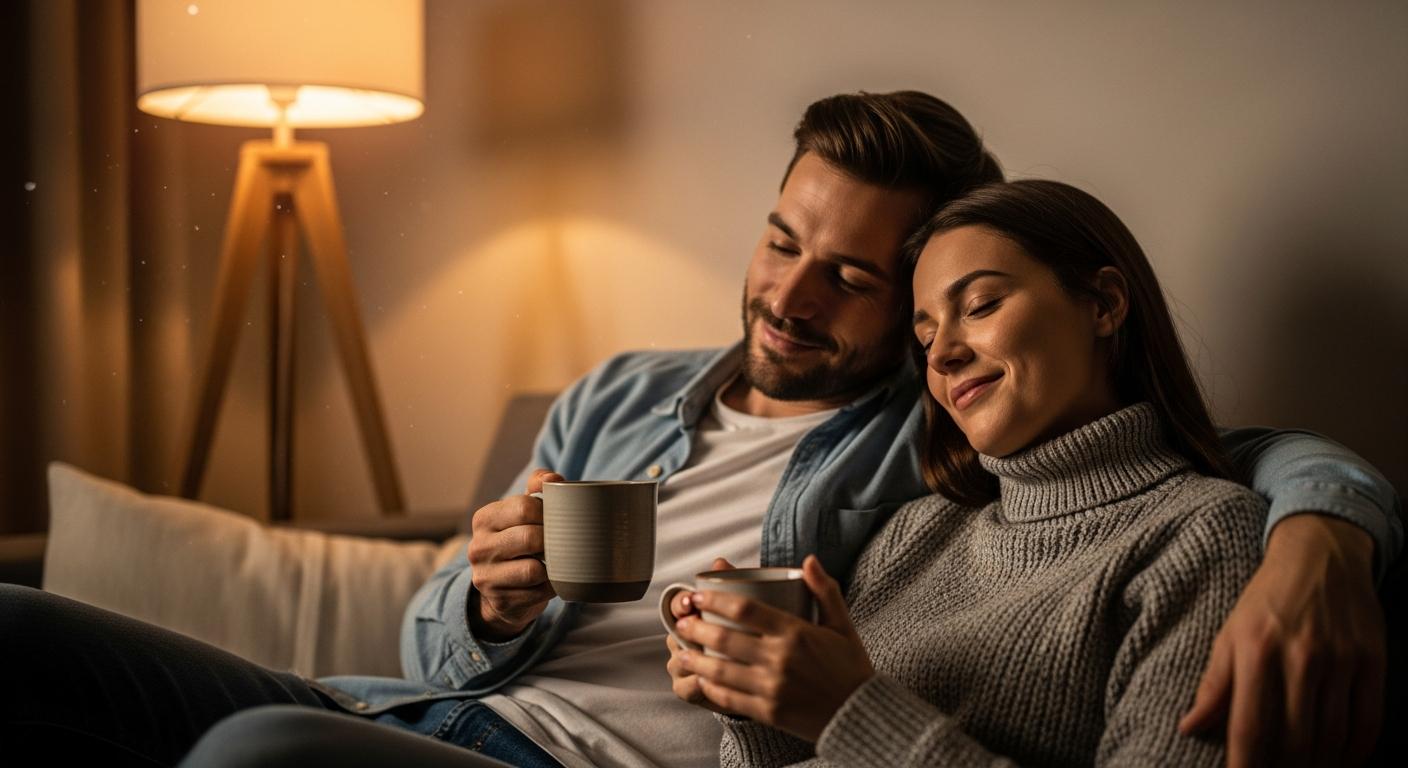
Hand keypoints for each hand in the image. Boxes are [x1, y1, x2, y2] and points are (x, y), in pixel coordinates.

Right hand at [467, 469, 561, 639]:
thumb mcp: (524, 510)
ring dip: (551, 567)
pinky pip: (536, 593)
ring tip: (555, 562)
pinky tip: (548, 582)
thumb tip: (553, 479)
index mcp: (484, 518)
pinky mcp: (499, 601)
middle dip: (552, 540)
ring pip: (533, 570)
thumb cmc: (520, 538)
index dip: (549, 513)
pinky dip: (549, 588)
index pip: (524, 507)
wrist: (504, 588)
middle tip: (562, 542)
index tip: (558, 518)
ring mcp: (485, 577)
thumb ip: (538, 486)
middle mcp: (478, 547)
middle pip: (530, 538)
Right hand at [665, 558, 734, 711]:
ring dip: (691, 660)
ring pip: (678, 662)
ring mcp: (683, 666)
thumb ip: (733, 585)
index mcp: (691, 618)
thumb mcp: (745, 611)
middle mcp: (681, 641)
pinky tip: (708, 682)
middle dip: (685, 630)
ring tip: (707, 658)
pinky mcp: (689, 689)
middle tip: (699, 626)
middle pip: (674, 633)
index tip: (692, 601)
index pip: (676, 605)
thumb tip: (720, 562)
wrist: (755, 676)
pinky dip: (695, 685)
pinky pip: (685, 688)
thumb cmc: (746, 637)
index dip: (681, 602)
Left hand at [676, 555, 873, 740]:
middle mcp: (780, 660)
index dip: (715, 600)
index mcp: (796, 633)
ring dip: (695, 659)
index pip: (745, 610)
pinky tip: (702, 679)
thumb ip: (824, 591)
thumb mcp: (842, 625)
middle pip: (725, 639)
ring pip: (721, 671)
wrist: (860, 715)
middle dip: (696, 628)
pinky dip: (711, 688)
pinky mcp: (768, 712)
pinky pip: (730, 699)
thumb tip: (809, 560)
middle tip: (682, 621)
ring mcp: (772, 688)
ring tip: (680, 652)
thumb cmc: (850, 668)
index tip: (699, 595)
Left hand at [1180, 514, 1384, 766]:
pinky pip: (1367, 721)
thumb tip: (1189, 727)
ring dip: (1317, 765)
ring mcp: (1340, 660)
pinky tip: (1340, 760)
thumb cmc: (1266, 600)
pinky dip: (1354, 750)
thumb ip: (1213, 685)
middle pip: (1294, 740)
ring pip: (1331, 736)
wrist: (1320, 555)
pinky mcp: (1372, 661)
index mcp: (1255, 650)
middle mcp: (1299, 656)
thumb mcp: (1230, 633)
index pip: (1249, 726)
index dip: (1244, 765)